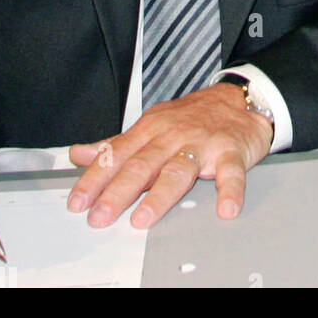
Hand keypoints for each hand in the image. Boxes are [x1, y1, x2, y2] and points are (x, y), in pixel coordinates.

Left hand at [68, 82, 272, 229]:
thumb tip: (79, 155)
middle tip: (100, 215)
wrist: (238, 99)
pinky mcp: (231, 151)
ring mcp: (203, 143)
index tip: (78, 202)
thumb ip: (115, 144)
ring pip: (179, 169)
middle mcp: (173, 135)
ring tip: (143, 218)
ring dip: (160, 195)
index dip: (96, 179)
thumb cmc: (193, 117)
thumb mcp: (150, 125)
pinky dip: (230, 191)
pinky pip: (231, 172)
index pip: (117, 155)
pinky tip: (225, 209)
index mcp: (151, 129)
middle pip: (143, 164)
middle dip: (119, 191)